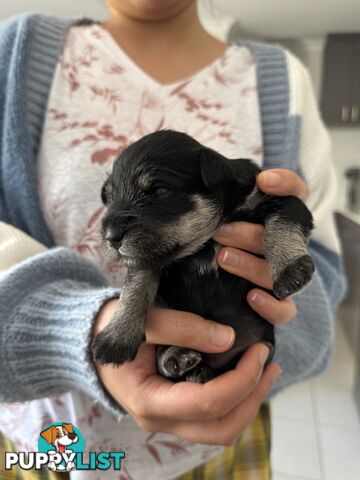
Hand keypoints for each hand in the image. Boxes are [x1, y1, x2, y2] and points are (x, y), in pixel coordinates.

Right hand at [93, 300, 280, 444]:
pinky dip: (235, 399)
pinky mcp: (175, 408)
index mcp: (149, 400)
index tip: (259, 350)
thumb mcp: (140, 319)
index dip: (241, 380)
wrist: (89, 340)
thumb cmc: (109, 328)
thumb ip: (180, 327)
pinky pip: (212, 417)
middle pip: (221, 427)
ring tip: (266, 370)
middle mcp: (160, 418)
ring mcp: (168, 417)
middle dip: (252, 397)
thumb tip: (228, 339)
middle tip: (270, 363)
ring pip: (219, 428)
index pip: (208, 403)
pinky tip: (245, 373)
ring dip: (248, 402)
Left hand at [213, 169, 308, 324]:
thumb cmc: (218, 240)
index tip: (262, 180)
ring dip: (252, 265)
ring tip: (223, 258)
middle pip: (283, 237)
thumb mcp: (219, 219)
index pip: (296, 193)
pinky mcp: (279, 305)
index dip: (285, 185)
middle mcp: (286, 246)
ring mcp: (285, 276)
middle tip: (220, 232)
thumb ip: (222, 203)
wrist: (217, 287)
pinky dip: (272, 306)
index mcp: (278, 220)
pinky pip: (285, 310)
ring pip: (281, 272)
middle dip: (250, 234)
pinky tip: (251, 297)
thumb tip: (208, 182)